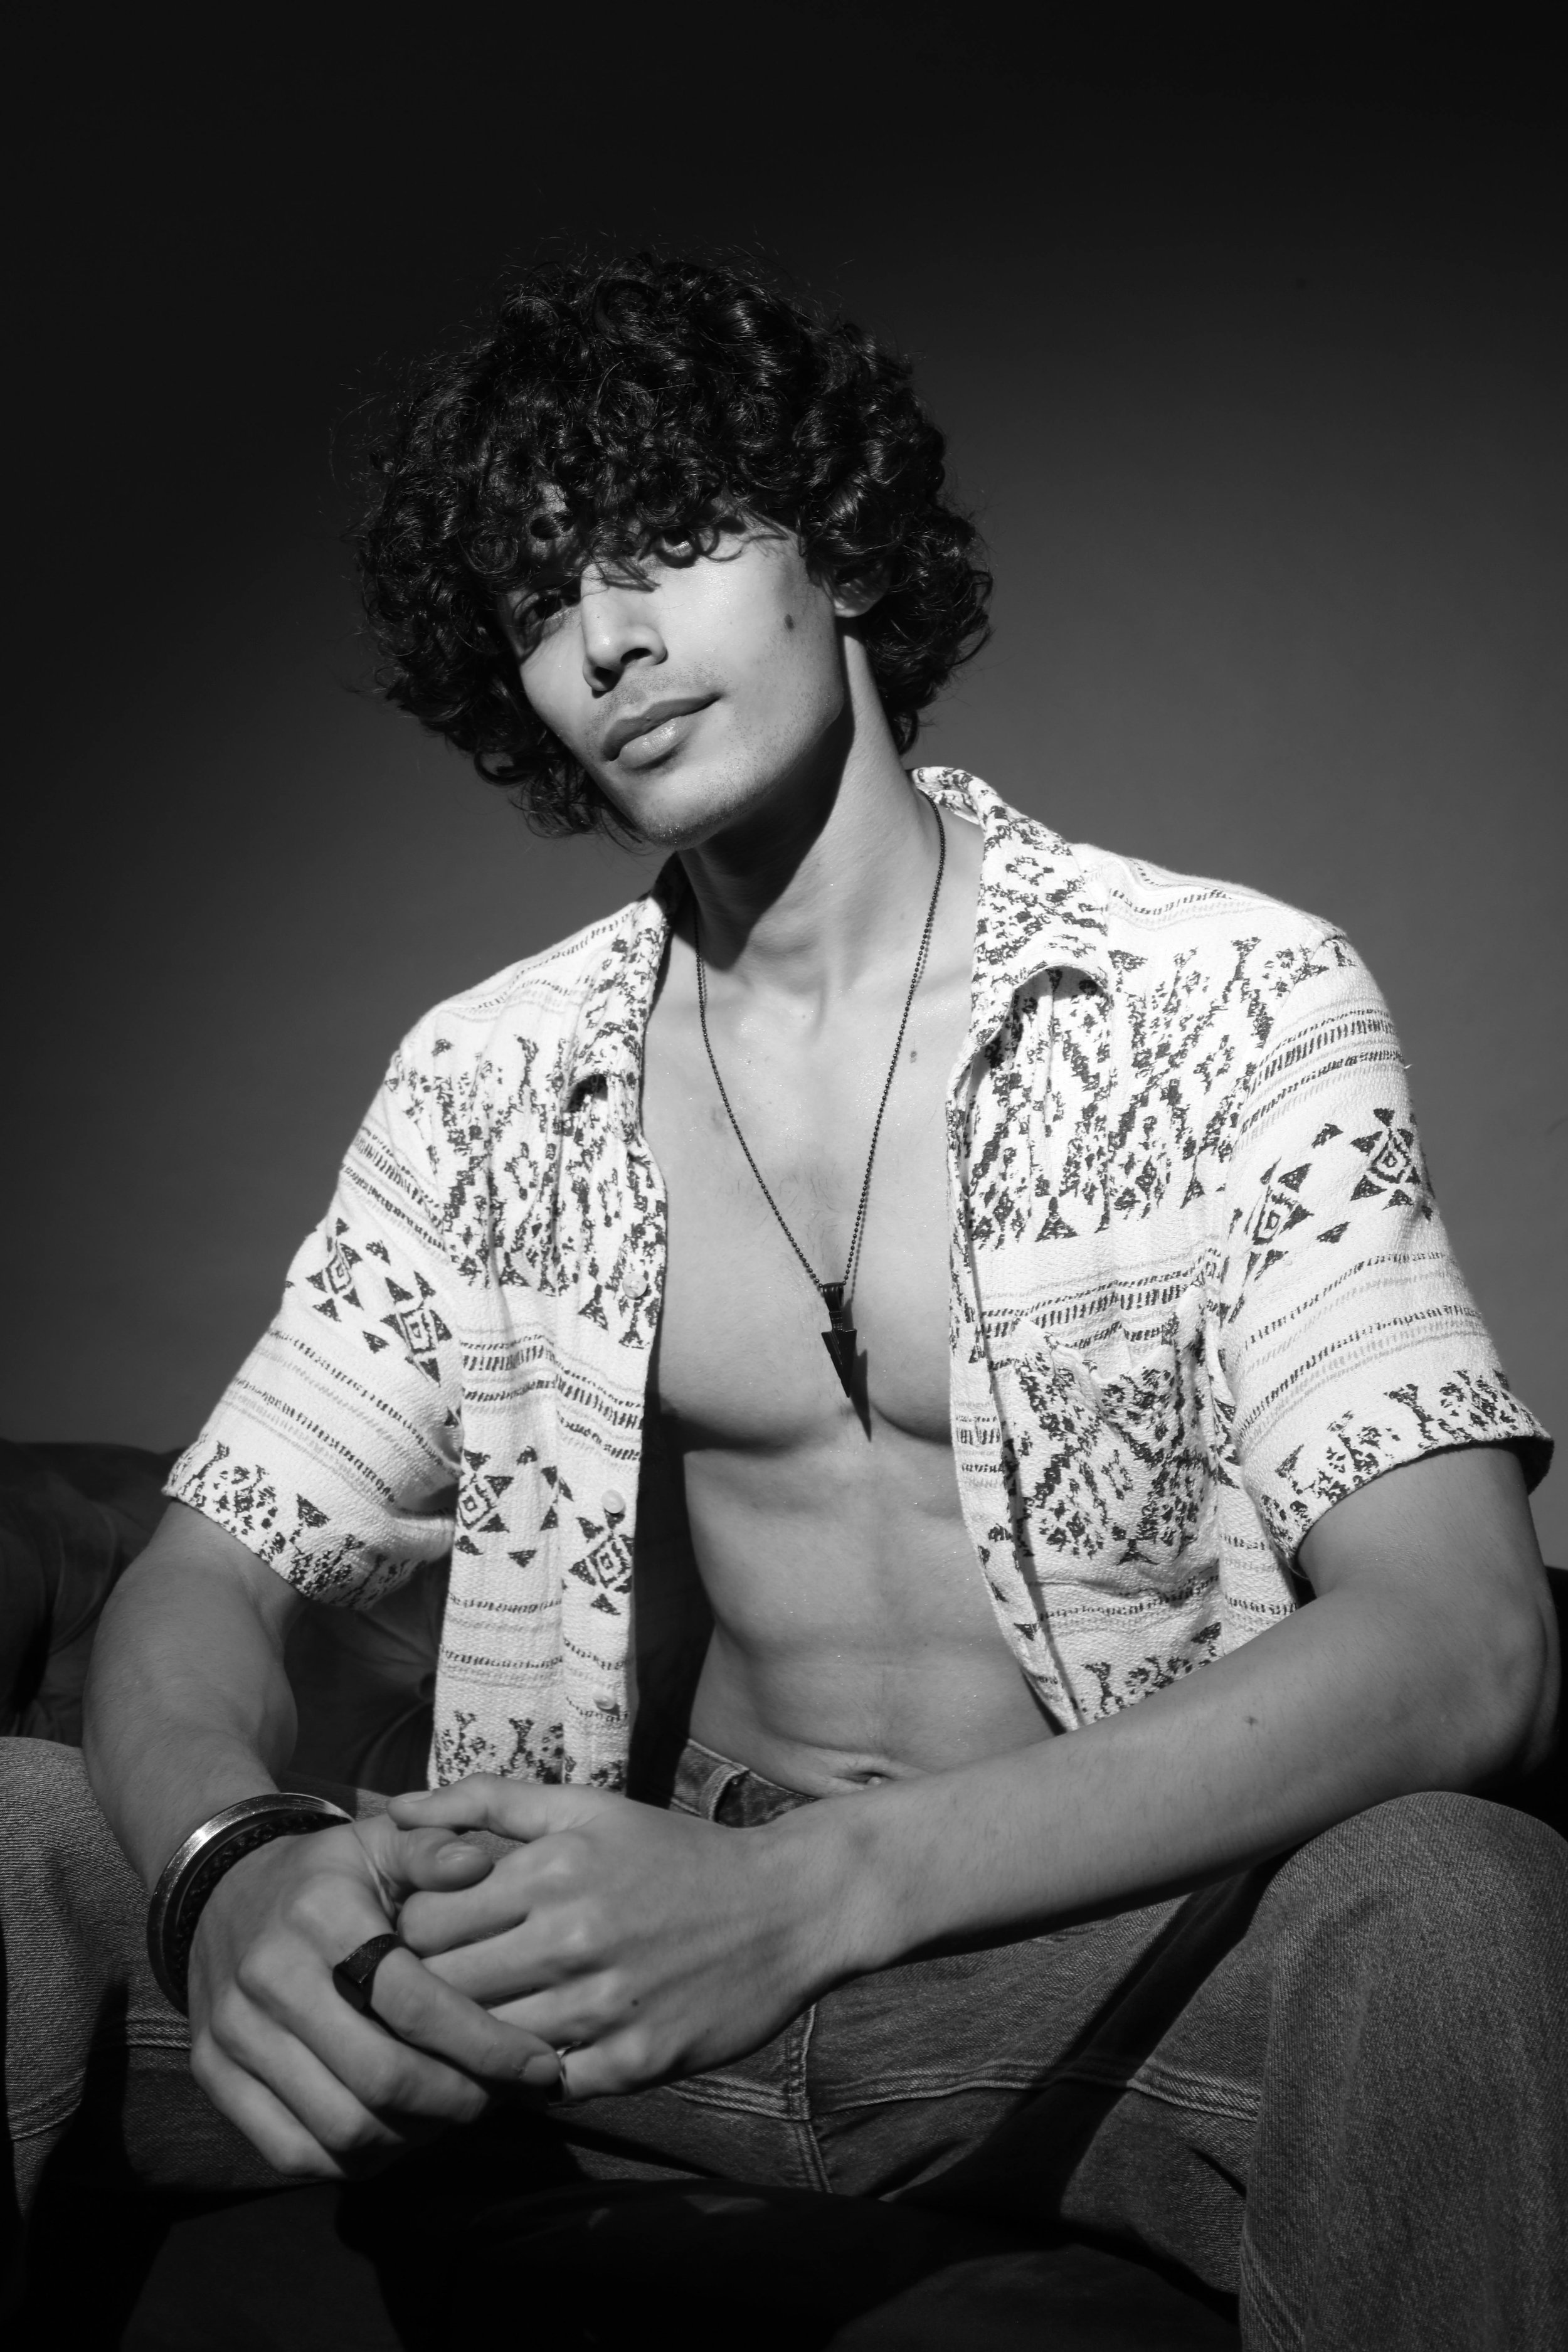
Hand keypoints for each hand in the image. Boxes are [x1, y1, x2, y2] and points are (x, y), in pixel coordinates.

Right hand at [189, 1811, 564, 2178]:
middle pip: (380, 2076)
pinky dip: (354, 2161)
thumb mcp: (378, 1840)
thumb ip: (431, 1849)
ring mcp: (236, 2034)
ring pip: (339, 2126)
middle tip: (501, 2098)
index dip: (485, 2043)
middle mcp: (272, 1979)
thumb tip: (479, 1864)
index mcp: (322, 1917)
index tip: (539, 2065)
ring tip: (455, 2114)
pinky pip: (290, 2150)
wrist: (219, 1889)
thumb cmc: (323, 1873)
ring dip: (412, 2138)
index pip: (413, 2001)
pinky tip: (397, 2136)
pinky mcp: (213, 2076)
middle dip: (457, 2100)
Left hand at [389, 1777, 858, 2100]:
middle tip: (416, 1994)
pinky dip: (524, 2078)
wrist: (787, 1906)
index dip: (401, 1936)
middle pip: (442, 1989)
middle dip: (418, 1994)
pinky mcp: (636, 2063)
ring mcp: (606, 2008)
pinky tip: (522, 2056)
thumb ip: (487, 1801)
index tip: (407, 1940)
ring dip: (465, 2041)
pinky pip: (546, 2088)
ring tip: (461, 2029)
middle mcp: (573, 1939)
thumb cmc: (672, 1853)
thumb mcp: (586, 1808)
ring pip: (486, 2044)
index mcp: (552, 1872)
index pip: (422, 1923)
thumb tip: (393, 1808)